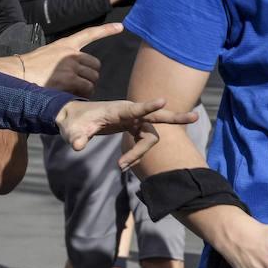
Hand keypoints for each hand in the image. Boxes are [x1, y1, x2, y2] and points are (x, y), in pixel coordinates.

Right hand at [21, 23, 119, 96]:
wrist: (16, 74)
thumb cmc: (28, 69)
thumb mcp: (46, 55)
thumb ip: (62, 59)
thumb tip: (76, 73)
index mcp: (64, 44)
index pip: (89, 34)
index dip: (106, 30)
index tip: (120, 26)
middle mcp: (70, 53)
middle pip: (95, 65)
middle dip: (91, 77)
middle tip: (80, 86)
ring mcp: (70, 65)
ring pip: (93, 78)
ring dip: (87, 88)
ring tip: (74, 93)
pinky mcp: (69, 78)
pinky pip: (87, 88)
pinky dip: (83, 95)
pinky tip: (74, 96)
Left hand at [54, 98, 196, 168]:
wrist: (74, 118)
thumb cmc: (73, 122)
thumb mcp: (71, 130)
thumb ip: (76, 137)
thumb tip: (78, 147)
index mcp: (117, 109)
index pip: (136, 108)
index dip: (149, 106)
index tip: (163, 101)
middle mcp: (129, 113)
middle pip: (157, 116)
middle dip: (175, 118)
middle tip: (195, 117)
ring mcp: (132, 120)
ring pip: (150, 137)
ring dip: (140, 153)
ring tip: (121, 166)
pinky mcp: (132, 127)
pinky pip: (144, 141)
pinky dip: (137, 154)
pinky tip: (124, 165)